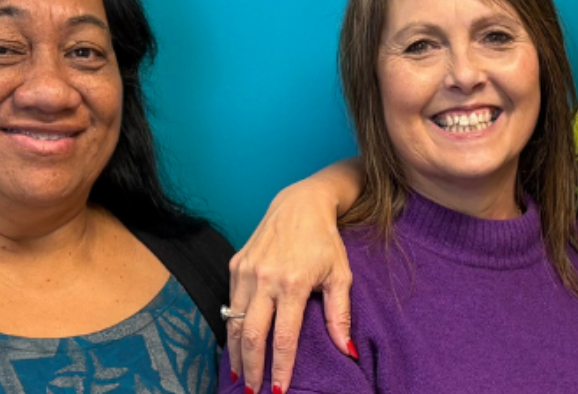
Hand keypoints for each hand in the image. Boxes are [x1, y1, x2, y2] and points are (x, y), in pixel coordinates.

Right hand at [226, 180, 353, 393]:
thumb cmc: (325, 241)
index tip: (279, 390)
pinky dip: (231, 327)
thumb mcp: (340, 276)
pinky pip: (230, 303)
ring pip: (234, 322)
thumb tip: (346, 351)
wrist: (300, 203)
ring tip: (239, 375)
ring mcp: (246, 271)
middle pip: (251, 335)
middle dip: (251, 368)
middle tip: (252, 391)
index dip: (280, 367)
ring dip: (236, 352)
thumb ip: (340, 316)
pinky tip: (236, 344)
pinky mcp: (236, 264)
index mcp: (294, 284)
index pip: (283, 338)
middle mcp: (265, 278)